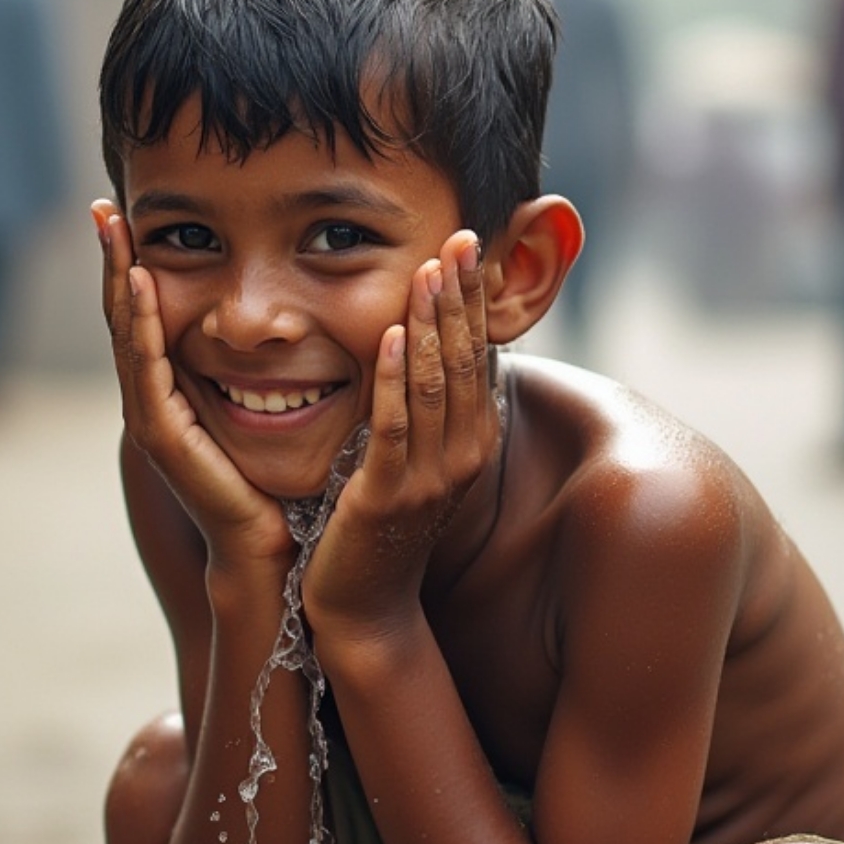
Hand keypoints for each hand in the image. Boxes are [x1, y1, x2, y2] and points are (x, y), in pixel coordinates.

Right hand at [95, 200, 293, 569]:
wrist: (266, 548)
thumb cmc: (275, 481)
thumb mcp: (267, 407)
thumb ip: (264, 368)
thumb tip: (295, 322)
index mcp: (173, 388)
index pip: (148, 314)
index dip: (136, 265)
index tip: (131, 214)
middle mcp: (152, 398)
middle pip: (125, 315)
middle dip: (115, 259)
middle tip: (104, 206)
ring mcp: (151, 416)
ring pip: (127, 333)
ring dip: (119, 277)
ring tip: (112, 228)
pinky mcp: (163, 434)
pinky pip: (149, 366)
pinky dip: (144, 323)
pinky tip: (143, 283)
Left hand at [302, 229, 495, 632]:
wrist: (363, 607)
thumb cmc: (382, 528)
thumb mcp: (415, 458)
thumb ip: (426, 408)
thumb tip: (429, 345)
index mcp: (472, 442)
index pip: (479, 355)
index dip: (473, 298)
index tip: (468, 242)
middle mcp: (462, 457)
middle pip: (467, 360)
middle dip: (462, 295)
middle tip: (461, 235)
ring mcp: (429, 478)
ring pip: (436, 385)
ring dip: (432, 322)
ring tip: (428, 268)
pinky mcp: (386, 496)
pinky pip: (394, 426)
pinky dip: (395, 377)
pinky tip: (393, 334)